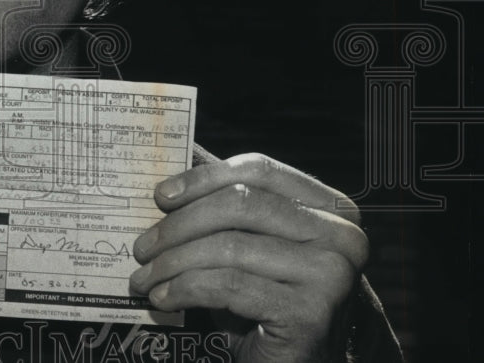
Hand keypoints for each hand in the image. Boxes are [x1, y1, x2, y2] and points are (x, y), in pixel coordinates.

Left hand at [129, 153, 367, 362]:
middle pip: (240, 204)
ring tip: (144, 277)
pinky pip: (229, 285)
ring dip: (173, 262)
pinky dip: (186, 289)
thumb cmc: (266, 301)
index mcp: (332, 206)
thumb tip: (167, 185)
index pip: (259, 170)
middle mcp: (341, 235)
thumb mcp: (249, 245)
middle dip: (180, 224)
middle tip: (142, 246)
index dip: (203, 178)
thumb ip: (224, 210)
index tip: (161, 196)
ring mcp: (331, 274)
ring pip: (229, 246)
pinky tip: (164, 298)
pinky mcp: (310, 313)